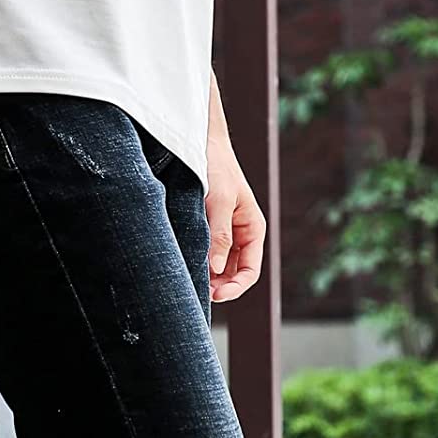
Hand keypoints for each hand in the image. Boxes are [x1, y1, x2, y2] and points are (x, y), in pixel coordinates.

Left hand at [205, 111, 266, 304]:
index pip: (250, 271)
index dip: (235, 288)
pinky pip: (205, 255)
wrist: (200, 142)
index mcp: (253, 229)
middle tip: (196, 293)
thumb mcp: (220, 200)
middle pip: (233, 275)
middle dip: (218, 286)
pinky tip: (184, 266)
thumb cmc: (216, 166)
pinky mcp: (207, 230)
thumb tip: (215, 268)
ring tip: (188, 281)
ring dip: (206, 278)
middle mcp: (240, 235)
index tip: (215, 295)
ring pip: (218, 268)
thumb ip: (219, 234)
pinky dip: (197, 264)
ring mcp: (223, 234)